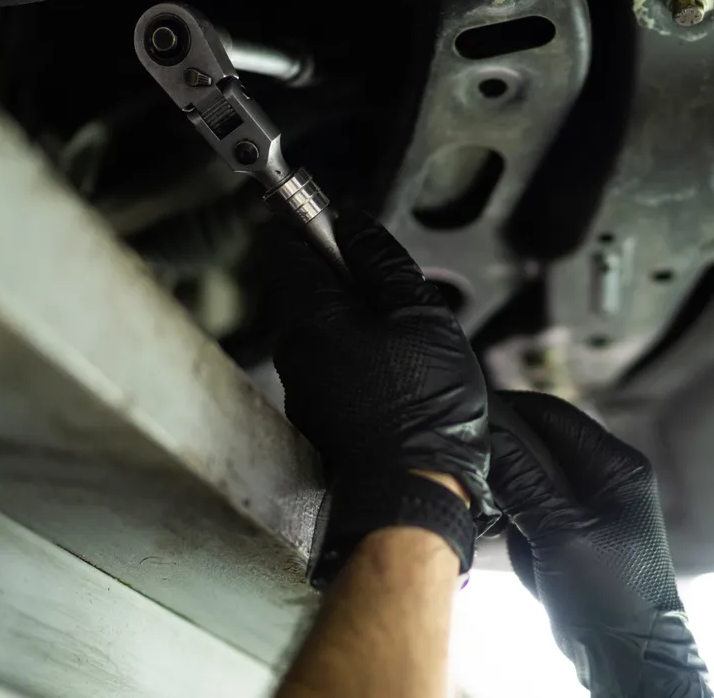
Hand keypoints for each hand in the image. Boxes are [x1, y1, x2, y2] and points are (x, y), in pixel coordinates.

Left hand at [273, 210, 494, 519]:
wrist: (415, 496)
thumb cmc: (423, 411)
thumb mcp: (420, 317)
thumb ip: (382, 263)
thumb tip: (354, 224)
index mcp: (312, 320)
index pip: (289, 248)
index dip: (312, 223)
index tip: (334, 217)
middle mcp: (295, 353)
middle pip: (314, 291)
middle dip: (354, 284)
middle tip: (403, 299)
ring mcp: (305, 390)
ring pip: (330, 333)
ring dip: (364, 327)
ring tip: (412, 351)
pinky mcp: (321, 418)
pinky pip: (340, 370)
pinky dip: (366, 364)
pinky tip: (403, 384)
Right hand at [488, 391, 711, 697]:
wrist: (632, 660)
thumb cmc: (611, 598)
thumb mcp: (560, 533)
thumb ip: (524, 479)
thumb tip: (490, 433)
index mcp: (617, 466)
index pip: (553, 414)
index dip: (509, 410)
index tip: (469, 414)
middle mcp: (610, 478)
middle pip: (541, 445)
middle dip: (507, 459)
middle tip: (472, 467)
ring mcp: (596, 507)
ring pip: (534, 479)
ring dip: (513, 497)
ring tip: (501, 517)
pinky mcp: (580, 533)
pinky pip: (538, 512)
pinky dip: (521, 524)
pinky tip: (518, 546)